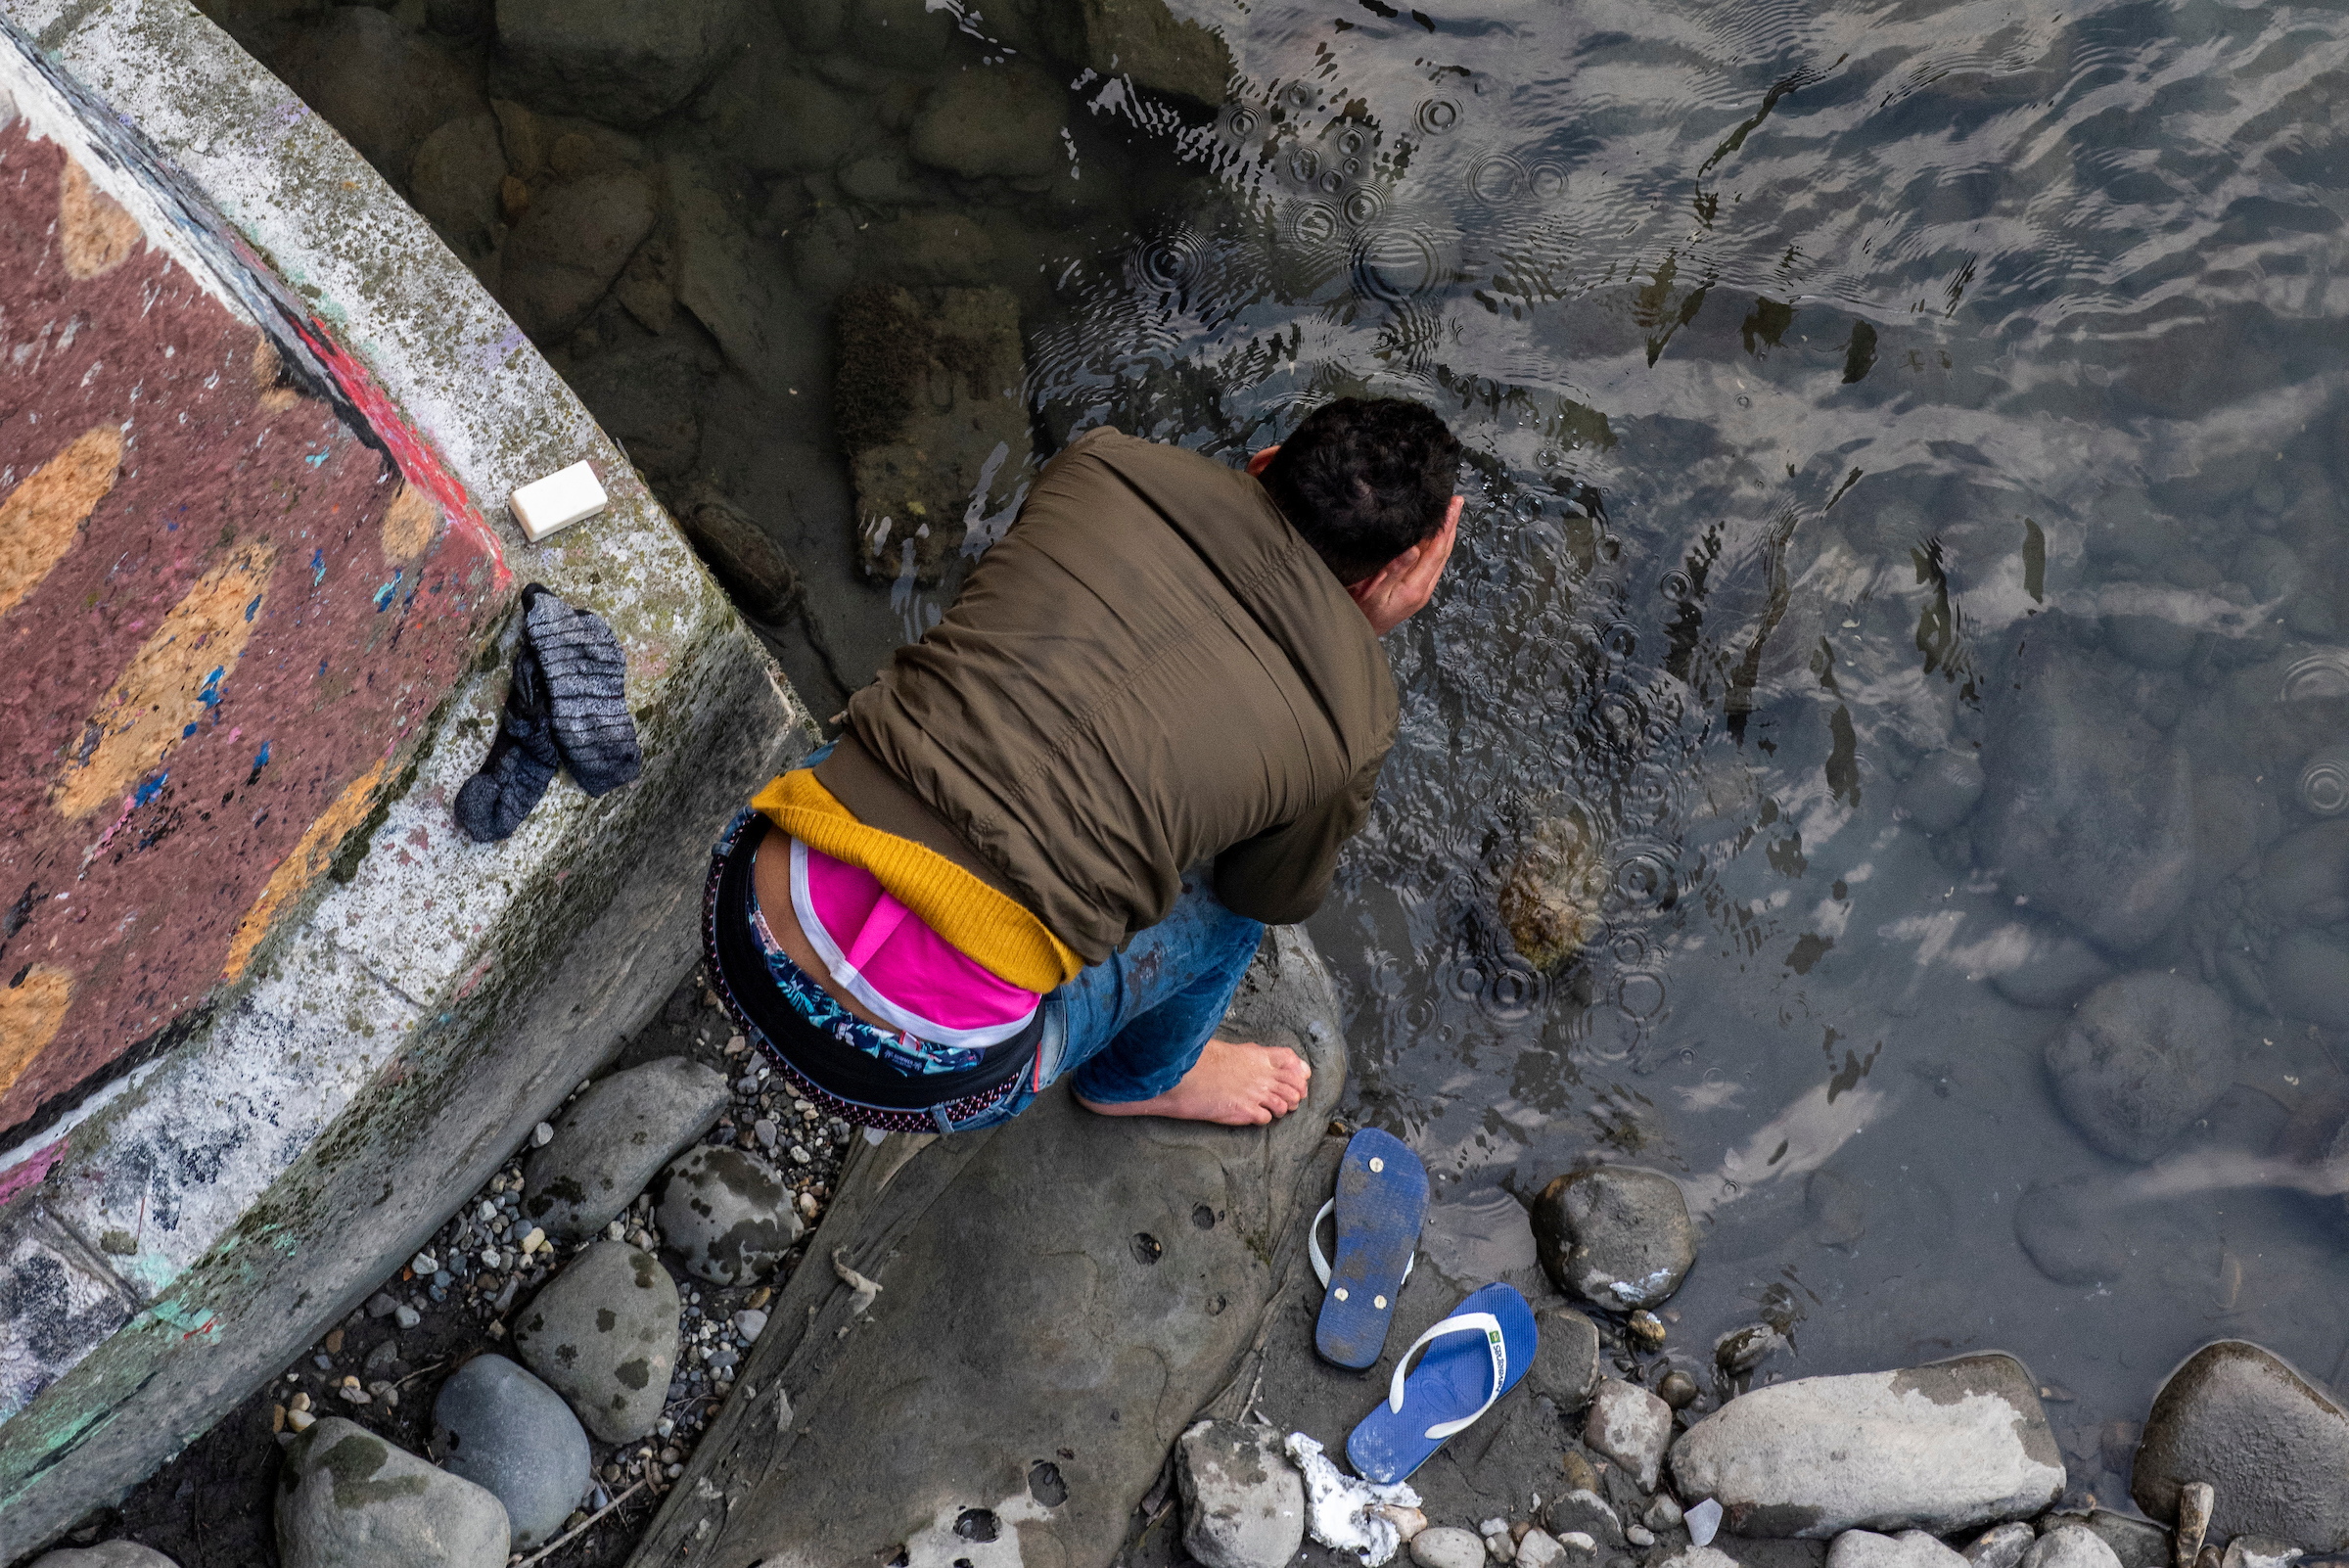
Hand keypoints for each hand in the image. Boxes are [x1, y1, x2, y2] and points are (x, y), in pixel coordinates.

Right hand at [1348, 496, 1460, 636]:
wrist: (1357, 632)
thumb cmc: (1360, 613)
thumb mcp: (1372, 592)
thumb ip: (1393, 571)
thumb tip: (1413, 549)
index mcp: (1415, 588)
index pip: (1437, 551)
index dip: (1445, 527)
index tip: (1451, 506)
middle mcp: (1423, 588)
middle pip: (1444, 551)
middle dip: (1451, 525)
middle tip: (1456, 501)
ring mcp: (1421, 589)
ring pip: (1439, 556)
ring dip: (1445, 533)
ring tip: (1449, 512)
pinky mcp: (1416, 589)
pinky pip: (1431, 562)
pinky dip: (1436, 544)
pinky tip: (1434, 535)